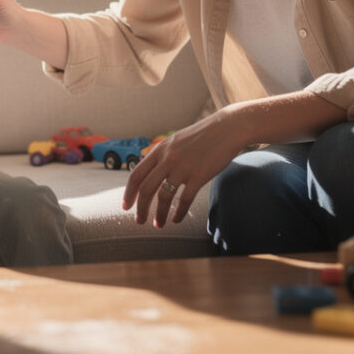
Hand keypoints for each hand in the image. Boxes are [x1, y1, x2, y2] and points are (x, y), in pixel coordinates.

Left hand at [122, 107, 249, 227]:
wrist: (227, 129)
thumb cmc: (202, 136)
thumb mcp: (175, 141)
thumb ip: (162, 155)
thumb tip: (149, 172)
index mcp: (159, 150)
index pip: (136, 175)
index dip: (128, 193)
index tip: (126, 207)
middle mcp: (168, 159)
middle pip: (146, 189)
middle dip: (140, 209)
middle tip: (139, 221)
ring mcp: (183, 168)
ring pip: (164, 197)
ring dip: (159, 214)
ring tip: (158, 224)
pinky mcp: (199, 176)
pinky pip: (184, 200)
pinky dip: (178, 213)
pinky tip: (176, 220)